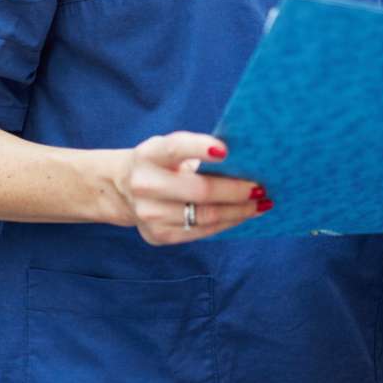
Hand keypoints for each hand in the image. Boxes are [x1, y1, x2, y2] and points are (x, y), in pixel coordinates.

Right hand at [112, 133, 269, 245]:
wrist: (121, 188)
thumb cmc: (160, 162)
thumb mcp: (168, 147)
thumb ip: (197, 149)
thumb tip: (246, 160)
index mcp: (150, 154)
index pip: (176, 148)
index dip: (200, 148)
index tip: (227, 151)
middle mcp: (144, 185)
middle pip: (199, 191)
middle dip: (236, 191)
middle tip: (260, 187)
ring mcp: (149, 214)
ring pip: (204, 217)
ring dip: (238, 212)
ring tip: (260, 205)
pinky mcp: (158, 235)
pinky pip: (200, 232)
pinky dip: (226, 224)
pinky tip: (242, 216)